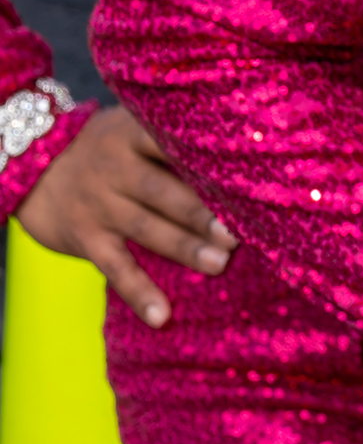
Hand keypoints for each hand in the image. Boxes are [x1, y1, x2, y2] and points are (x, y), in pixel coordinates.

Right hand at [16, 106, 233, 326]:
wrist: (34, 171)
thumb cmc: (108, 147)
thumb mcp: (131, 127)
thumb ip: (173, 136)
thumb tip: (247, 149)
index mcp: (132, 134)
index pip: (171, 141)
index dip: (206, 158)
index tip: (246, 174)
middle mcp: (114, 169)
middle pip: (164, 191)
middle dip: (203, 212)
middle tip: (240, 231)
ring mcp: (99, 206)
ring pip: (146, 229)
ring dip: (184, 248)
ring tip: (220, 264)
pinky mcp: (86, 240)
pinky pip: (116, 269)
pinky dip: (139, 294)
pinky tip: (162, 316)